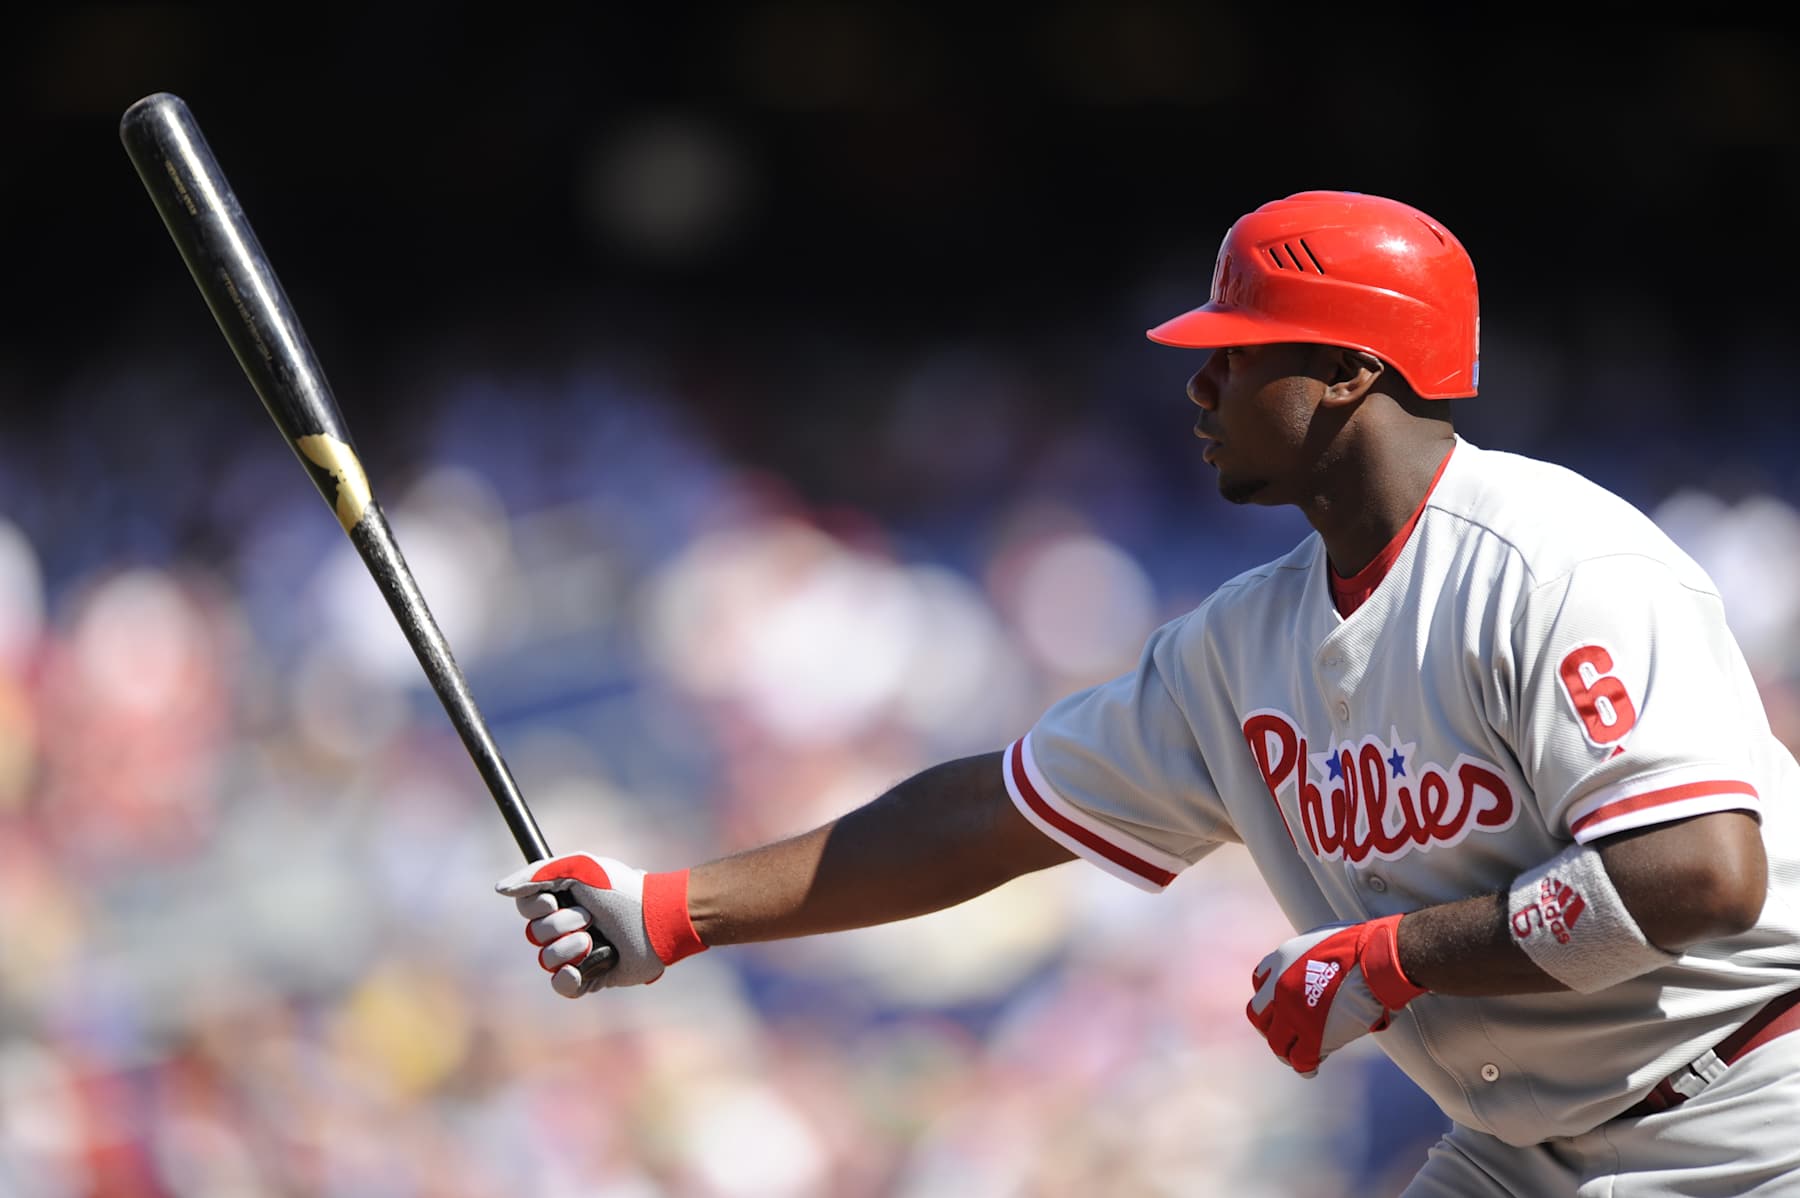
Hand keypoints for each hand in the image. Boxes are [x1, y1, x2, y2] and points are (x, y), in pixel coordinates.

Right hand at [496, 853, 706, 997]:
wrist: (656, 920)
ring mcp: (578, 953)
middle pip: (534, 934)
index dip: (535, 906)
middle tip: (589, 917)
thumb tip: (499, 889)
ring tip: (594, 940)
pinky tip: (580, 970)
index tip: (553, 900)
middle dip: (560, 924)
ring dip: (569, 948)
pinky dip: (568, 979)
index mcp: (563, 900)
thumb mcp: (580, 867)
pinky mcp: (591, 977)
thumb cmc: (621, 890)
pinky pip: (562, 986)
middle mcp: (567, 926)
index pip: (527, 907)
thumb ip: (537, 873)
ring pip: (546, 960)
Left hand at [1245, 914, 1424, 1074]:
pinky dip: (1304, 1066)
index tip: (1280, 1006)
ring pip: (1276, 1042)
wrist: (1376, 959)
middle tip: (1284, 1034)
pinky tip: (1311, 1068)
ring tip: (1295, 1056)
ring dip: (1285, 1050)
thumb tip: (1316, 970)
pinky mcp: (1312, 1035)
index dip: (1271, 998)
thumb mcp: (1319, 941)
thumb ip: (1308, 958)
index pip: (1260, 984)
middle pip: (1259, 1016)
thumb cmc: (1361, 946)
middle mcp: (1278, 987)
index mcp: (1280, 960)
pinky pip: (1300, 1059)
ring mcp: (1292, 1013)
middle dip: (1271, 1026)